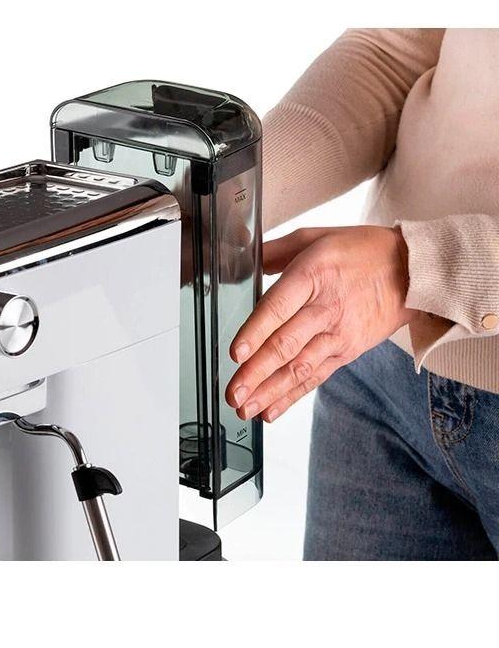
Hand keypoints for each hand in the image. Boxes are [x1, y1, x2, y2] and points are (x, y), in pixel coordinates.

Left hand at [226, 225, 415, 421]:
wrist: (414, 271)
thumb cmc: (360, 251)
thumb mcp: (314, 236)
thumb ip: (274, 250)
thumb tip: (241, 257)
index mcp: (312, 275)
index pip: (279, 307)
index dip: (256, 331)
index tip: (235, 353)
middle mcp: (325, 308)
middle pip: (287, 344)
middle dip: (257, 372)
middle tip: (233, 393)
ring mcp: (338, 334)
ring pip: (300, 366)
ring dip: (270, 391)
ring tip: (245, 409)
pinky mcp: (347, 351)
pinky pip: (316, 376)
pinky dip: (292, 396)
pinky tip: (270, 411)